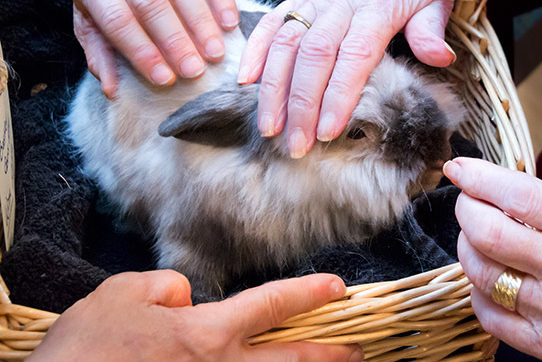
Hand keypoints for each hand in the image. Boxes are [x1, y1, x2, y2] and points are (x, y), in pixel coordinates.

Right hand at [31, 271, 361, 360]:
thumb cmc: (86, 352)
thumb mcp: (120, 295)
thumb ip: (164, 286)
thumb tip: (185, 296)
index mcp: (207, 334)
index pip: (273, 303)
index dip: (310, 293)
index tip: (338, 288)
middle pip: (290, 359)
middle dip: (328, 354)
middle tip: (356, 351)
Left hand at [66, 0, 238, 96]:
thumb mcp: (85, 10)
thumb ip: (98, 49)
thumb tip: (111, 89)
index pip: (117, 19)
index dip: (142, 51)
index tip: (164, 78)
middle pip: (152, 2)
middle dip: (175, 40)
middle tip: (194, 71)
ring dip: (201, 22)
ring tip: (216, 53)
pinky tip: (230, 21)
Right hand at [238, 0, 454, 157]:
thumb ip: (431, 29)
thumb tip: (438, 58)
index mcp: (378, 6)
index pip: (354, 56)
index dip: (338, 95)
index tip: (328, 130)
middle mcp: (341, 1)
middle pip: (313, 56)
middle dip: (301, 105)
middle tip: (296, 146)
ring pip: (285, 43)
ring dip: (273, 87)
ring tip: (269, 127)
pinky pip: (273, 21)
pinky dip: (255, 49)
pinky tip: (245, 81)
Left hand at [444, 126, 541, 360]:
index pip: (520, 196)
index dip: (480, 177)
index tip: (461, 167)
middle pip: (490, 233)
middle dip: (466, 209)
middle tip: (467, 199)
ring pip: (483, 275)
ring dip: (468, 248)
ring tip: (478, 235)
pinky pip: (492, 318)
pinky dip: (480, 292)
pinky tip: (493, 278)